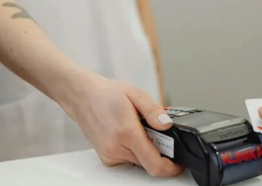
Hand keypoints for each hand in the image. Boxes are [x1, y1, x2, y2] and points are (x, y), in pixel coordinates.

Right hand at [67, 73, 182, 176]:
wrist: (83, 97)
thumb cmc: (107, 94)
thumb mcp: (135, 94)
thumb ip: (153, 111)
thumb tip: (167, 124)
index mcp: (127, 133)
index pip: (154, 163)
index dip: (170, 167)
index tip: (179, 163)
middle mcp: (116, 149)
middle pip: (148, 162)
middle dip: (158, 150)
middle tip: (158, 132)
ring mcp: (110, 156)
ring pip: (138, 161)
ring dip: (145, 149)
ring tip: (139, 127)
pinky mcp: (107, 158)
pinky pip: (128, 159)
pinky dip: (134, 149)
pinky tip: (129, 133)